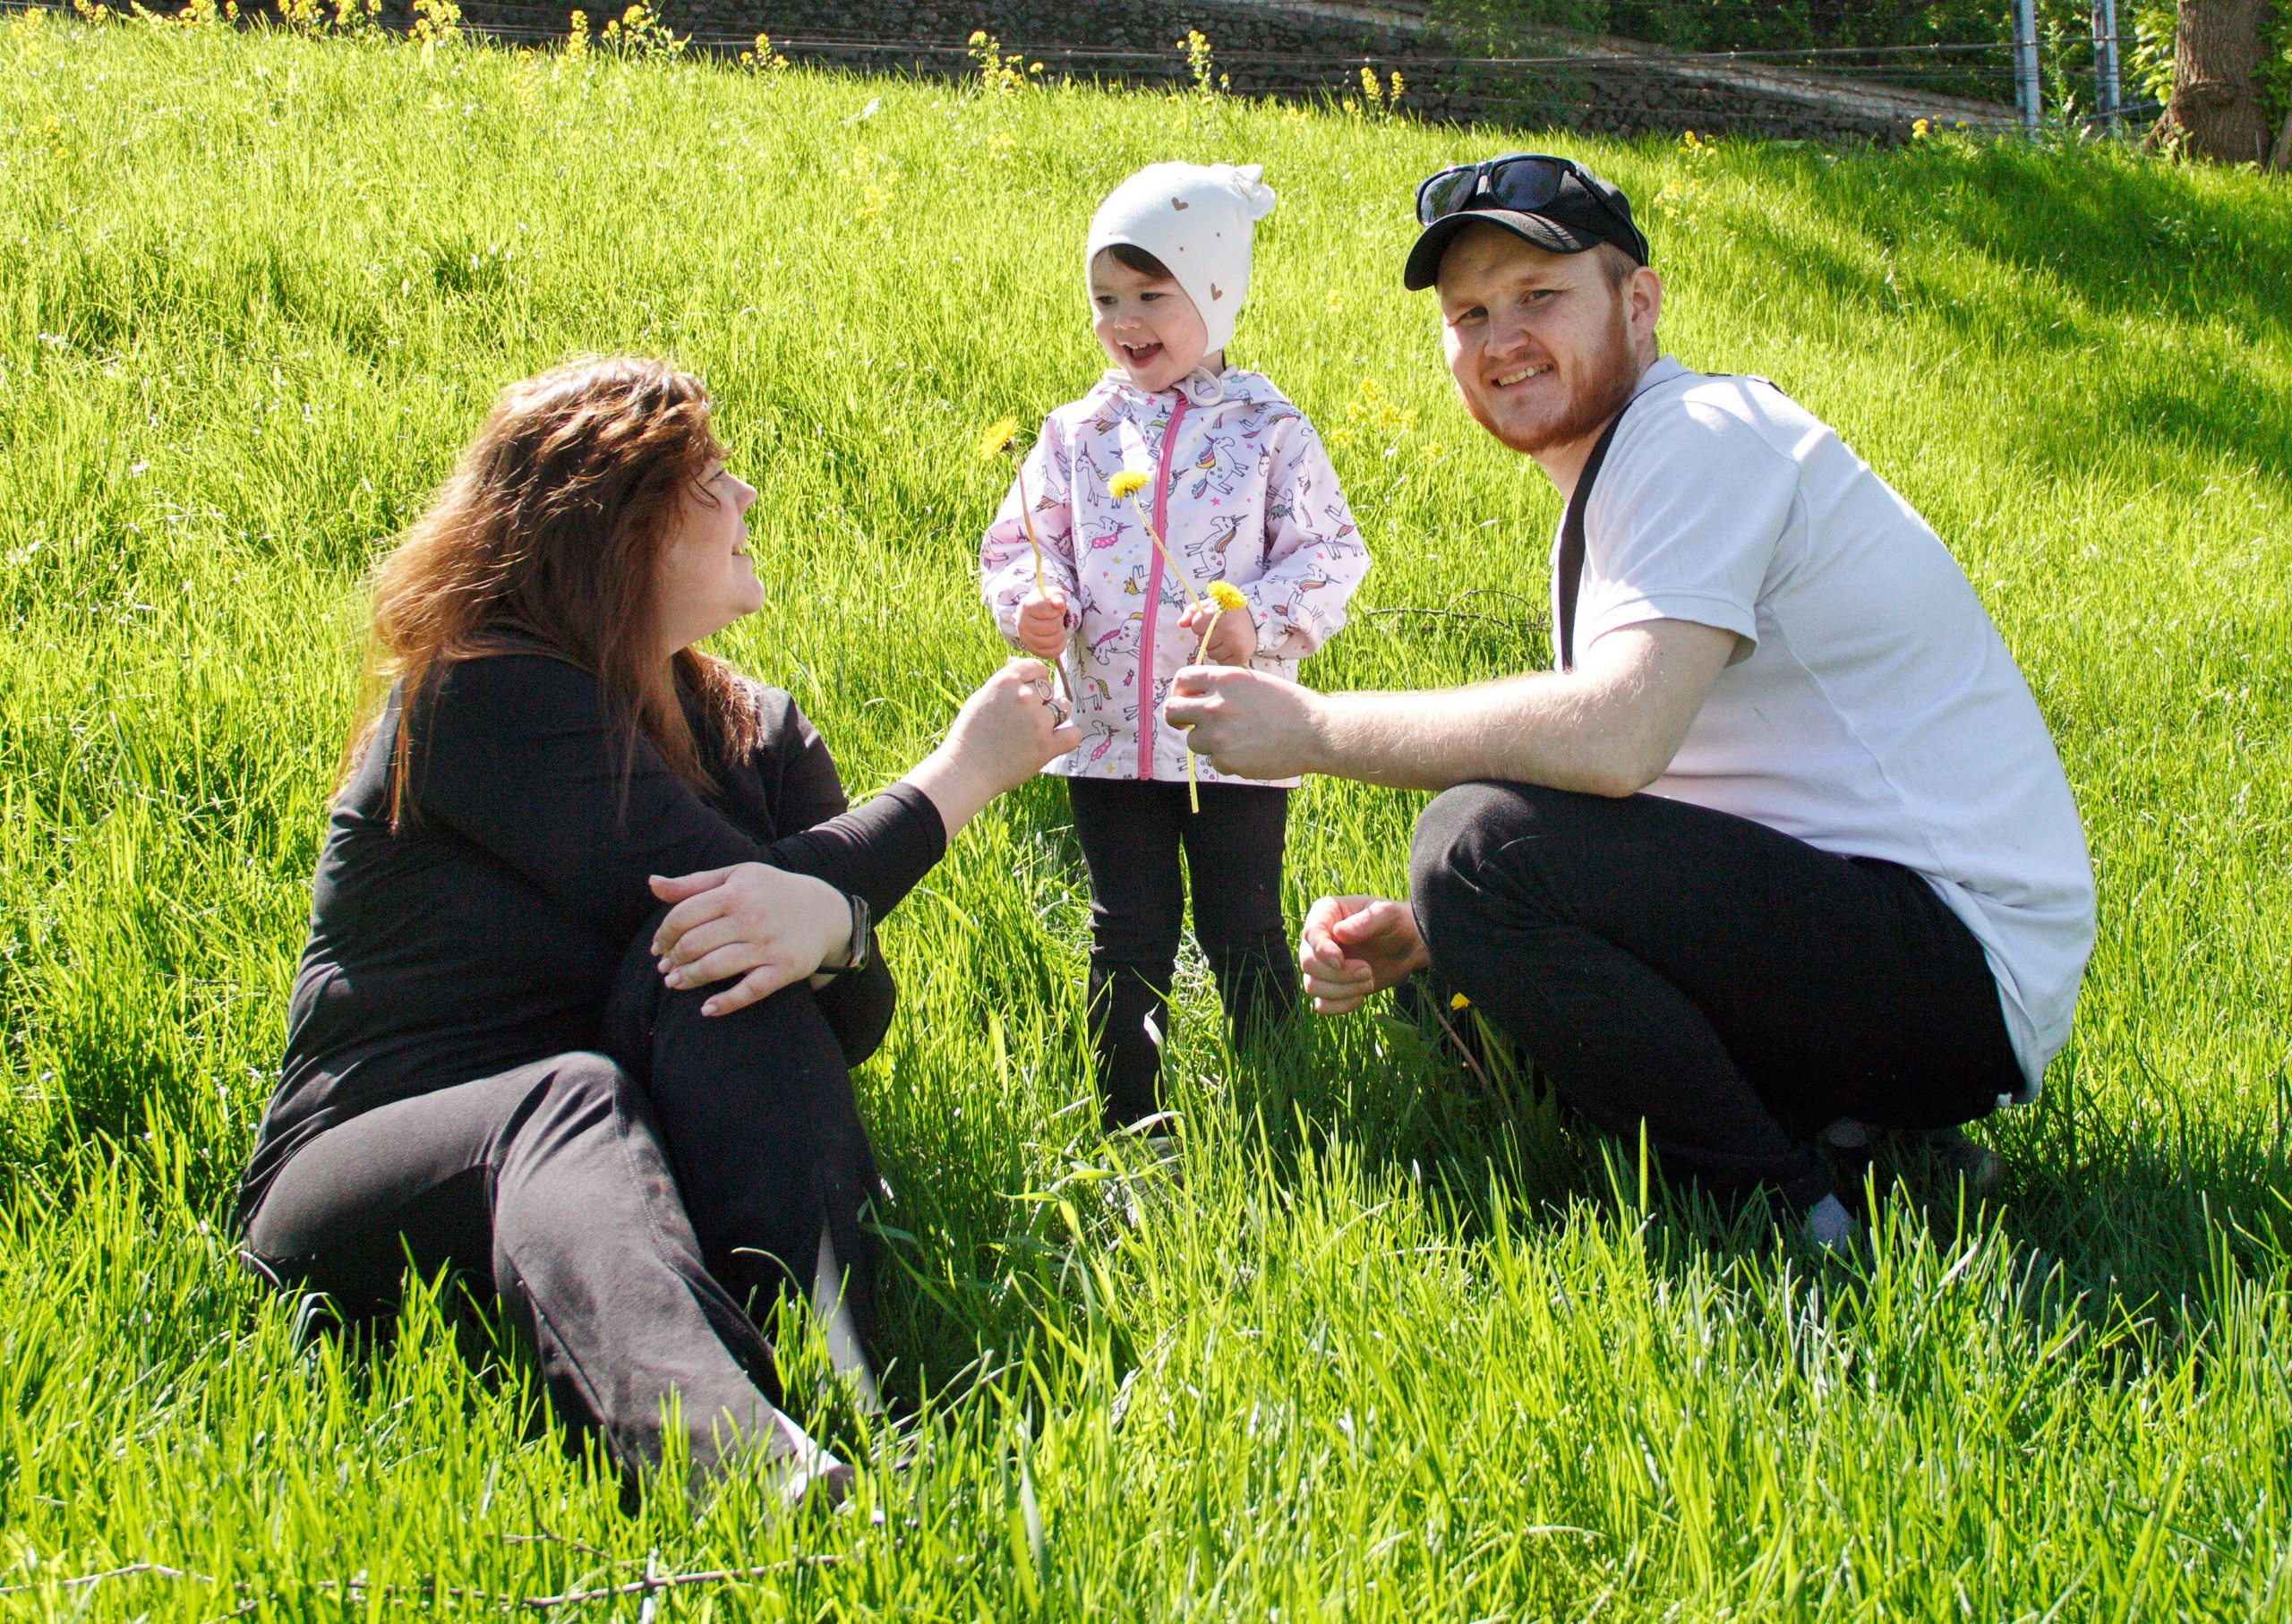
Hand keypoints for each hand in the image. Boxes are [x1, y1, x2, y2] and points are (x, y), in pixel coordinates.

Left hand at [647, 863, 852, 1017]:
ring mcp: (768, 945)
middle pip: (695, 944)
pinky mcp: (784, 969)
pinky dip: (725, 1003)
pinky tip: (706, 1009)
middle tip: (665, 967)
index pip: (683, 916)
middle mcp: (751, 917)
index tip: (658, 946)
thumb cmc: (771, 892)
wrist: (825, 911)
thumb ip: (693, 883)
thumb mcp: (736, 877)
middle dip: (673, 958)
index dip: (663, 935)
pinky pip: (750, 990)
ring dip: (688, 979)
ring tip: (675, 982)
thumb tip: (653, 884)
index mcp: (736, 892)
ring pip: (715, 967)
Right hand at [902, 658, 1081, 837]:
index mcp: (1006, 682)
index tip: (1030, 691)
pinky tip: (1057, 740)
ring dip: (1055, 716)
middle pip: (1049, 689)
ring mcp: (1038, 721)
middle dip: (1041, 700)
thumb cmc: (970, 734)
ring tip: (1037, 730)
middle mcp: (1024, 697)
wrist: (967, 769)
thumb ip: (1004, 683)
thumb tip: (1018, 666)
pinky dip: (1069, 736)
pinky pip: (1073, 734)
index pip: (1036, 667)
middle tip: (1025, 718)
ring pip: (1063, 708)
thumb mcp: (981, 697)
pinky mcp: (1047, 745)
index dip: (1036, 678)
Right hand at [1015, 589, 1069, 660]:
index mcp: (1027, 607)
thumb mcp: (1053, 594)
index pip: (1047, 610)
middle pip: (1053, 626)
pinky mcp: (1033, 651)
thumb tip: (1059, 604)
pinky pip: (1053, 652)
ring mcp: (1027, 639)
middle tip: (1055, 618)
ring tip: (1055, 627)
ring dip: (1060, 633)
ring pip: (1054, 641)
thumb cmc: (1046, 603)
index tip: (1054, 607)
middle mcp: (1023, 624)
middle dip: (1059, 622)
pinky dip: (1060, 645)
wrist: (1036, 615)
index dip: (1056, 609)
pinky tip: (1055, 637)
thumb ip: (1057, 596)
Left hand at [1163, 665, 1324, 780]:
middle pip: (1172, 711)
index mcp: (1225, 679)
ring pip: (1193, 741)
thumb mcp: (1255, 682)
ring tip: (1236, 738)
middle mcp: (1216, 705)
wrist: (1315, 733)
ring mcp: (1219, 735)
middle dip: (1177, 718)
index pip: (1181, 679)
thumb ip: (1225, 687)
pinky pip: (1214, 761)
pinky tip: (1251, 752)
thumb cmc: (1290, 705)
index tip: (1185, 698)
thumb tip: (1198, 697)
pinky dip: (1227, 759)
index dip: (1180, 690)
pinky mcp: (1226, 760)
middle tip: (1186, 723)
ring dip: (1208, 741)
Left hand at [1178, 598, 1257, 665]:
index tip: (1209, 621)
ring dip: (1213, 648)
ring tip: (1224, 639)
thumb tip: (1180, 624)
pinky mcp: (1240, 657)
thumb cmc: (1226, 612)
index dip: (1199, 625)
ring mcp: (1235, 645)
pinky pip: (1221, 662)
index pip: (1195, 626)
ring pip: (1210, 654)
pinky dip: (1223, 657)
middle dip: (1206, 637)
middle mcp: (1228, 630)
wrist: (1254, 620)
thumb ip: (1191, 612)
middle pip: (1201, 642)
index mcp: (1219, 614)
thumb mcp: (1209, 606)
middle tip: (1218, 631)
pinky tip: (1230, 647)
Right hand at [1298, 895, 1428, 1014]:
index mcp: (1325, 913)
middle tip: (1368, 971)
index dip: (1322, 950)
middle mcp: (1316, 940)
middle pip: (1308, 963)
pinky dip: (1339, 1005)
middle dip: (1338, 974)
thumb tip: (1339, 932)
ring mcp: (1320, 965)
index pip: (1311, 933)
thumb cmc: (1395, 923)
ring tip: (1369, 981)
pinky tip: (1360, 998)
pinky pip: (1321, 1004)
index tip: (1340, 961)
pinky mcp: (1329, 986)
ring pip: (1312, 986)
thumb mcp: (1387, 915)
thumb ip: (1365, 921)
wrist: (1407, 947)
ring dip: (1341, 990)